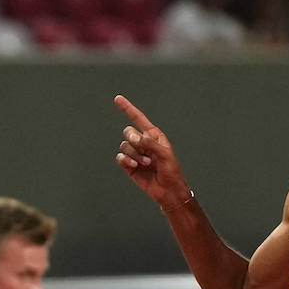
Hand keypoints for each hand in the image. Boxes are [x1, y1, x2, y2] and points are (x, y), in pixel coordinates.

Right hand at [114, 94, 191, 209]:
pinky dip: (126, 161)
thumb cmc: (171, 171)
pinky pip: (120, 157)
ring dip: (135, 155)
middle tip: (146, 153)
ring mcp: (135, 153)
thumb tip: (134, 138)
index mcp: (153, 135)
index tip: (118, 99)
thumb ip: (149, 143)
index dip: (128, 108)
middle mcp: (143, 142)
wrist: (167, 190)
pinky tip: (135, 166)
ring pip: (124, 146)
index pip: (138, 118)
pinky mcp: (129, 165)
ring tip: (146, 164)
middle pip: (128, 132)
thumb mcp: (165, 154)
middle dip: (135, 141)